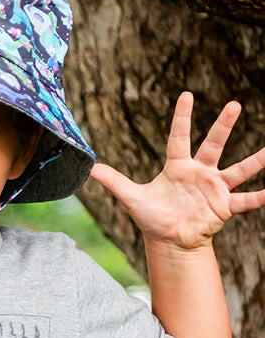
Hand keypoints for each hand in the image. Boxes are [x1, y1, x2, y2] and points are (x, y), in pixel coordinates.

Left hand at [90, 92, 264, 249]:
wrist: (169, 241)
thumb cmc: (153, 217)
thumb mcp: (131, 198)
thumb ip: (114, 181)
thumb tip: (89, 168)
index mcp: (178, 167)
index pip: (179, 137)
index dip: (182, 118)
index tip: (186, 95)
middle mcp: (200, 173)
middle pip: (213, 145)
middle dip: (223, 125)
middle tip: (234, 104)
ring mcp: (214, 188)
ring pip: (239, 169)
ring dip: (256, 159)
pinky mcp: (224, 206)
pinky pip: (245, 200)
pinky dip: (259, 196)